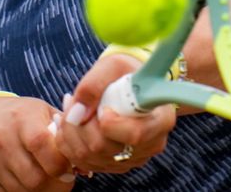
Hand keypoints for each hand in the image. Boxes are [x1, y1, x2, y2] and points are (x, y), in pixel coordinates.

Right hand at [0, 96, 75, 190]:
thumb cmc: (20, 117)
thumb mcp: (42, 112)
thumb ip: (64, 131)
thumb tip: (85, 161)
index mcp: (20, 118)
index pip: (43, 147)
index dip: (61, 165)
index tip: (69, 170)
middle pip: (34, 178)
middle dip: (54, 185)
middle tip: (62, 181)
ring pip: (20, 191)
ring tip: (45, 180)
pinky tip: (23, 180)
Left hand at [55, 53, 176, 174]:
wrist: (127, 84)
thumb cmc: (124, 72)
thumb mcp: (112, 66)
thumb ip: (94, 85)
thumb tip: (77, 113)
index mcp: (161, 119)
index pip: (135, 135)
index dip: (110, 124)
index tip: (102, 108)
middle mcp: (151, 144)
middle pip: (105, 148)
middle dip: (81, 124)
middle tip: (73, 100)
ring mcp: (133, 158)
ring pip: (89, 157)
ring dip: (71, 132)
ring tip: (71, 108)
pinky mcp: (116, 164)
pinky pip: (83, 162)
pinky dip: (69, 142)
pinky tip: (71, 122)